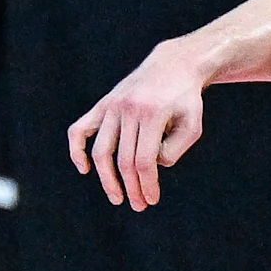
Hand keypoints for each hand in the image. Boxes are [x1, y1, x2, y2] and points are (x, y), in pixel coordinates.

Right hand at [68, 45, 207, 209]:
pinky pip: (80, 129)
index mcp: (153, 113)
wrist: (173, 65)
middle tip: (139, 205)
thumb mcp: (192, 125)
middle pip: (124, 160)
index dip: (147, 184)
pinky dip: (77, 149)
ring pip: (101, 150)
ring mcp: (112, 106)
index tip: (152, 200)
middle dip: (132, 187)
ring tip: (117, 197)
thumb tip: (150, 167)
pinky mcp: (103, 104)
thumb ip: (174, 150)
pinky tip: (84, 168)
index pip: (144, 160)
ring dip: (107, 178)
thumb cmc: (186, 99)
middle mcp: (128, 109)